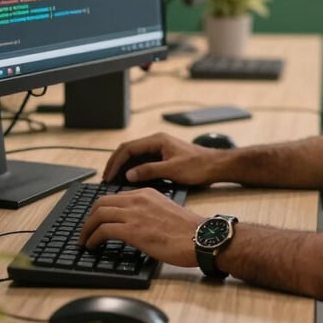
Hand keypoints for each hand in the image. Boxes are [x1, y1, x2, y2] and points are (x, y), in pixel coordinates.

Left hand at [79, 188, 204, 266]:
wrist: (199, 237)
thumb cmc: (187, 230)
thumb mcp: (165, 211)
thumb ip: (148, 212)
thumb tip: (137, 224)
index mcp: (146, 193)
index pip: (115, 197)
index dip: (102, 210)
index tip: (97, 221)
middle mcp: (138, 199)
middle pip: (102, 203)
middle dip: (89, 218)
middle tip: (86, 230)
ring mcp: (134, 214)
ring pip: (99, 215)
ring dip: (87, 229)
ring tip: (85, 240)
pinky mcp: (133, 230)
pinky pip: (103, 230)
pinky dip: (93, 238)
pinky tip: (92, 246)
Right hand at [102, 132, 231, 185]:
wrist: (217, 166)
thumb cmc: (198, 166)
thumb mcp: (172, 169)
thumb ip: (149, 170)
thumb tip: (129, 175)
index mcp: (157, 141)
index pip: (128, 148)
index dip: (116, 162)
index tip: (108, 176)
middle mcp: (156, 142)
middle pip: (128, 150)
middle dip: (116, 164)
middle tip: (106, 179)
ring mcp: (159, 149)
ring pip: (134, 157)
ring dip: (123, 167)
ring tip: (113, 182)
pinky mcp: (163, 158)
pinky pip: (143, 162)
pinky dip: (133, 170)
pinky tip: (129, 181)